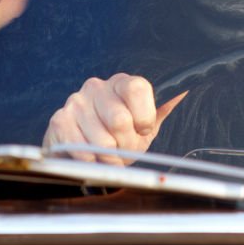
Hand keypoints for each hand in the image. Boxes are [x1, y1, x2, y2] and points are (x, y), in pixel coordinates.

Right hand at [42, 73, 185, 164]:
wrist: (80, 150)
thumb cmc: (117, 136)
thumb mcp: (144, 125)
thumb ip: (161, 109)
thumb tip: (184, 89)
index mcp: (122, 83)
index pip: (138, 89)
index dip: (144, 117)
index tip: (143, 129)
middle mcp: (97, 86)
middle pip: (120, 120)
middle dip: (126, 144)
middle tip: (123, 149)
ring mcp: (76, 102)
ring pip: (102, 142)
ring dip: (109, 158)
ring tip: (107, 154)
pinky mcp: (59, 121)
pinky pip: (82, 150)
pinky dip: (92, 161)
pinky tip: (91, 157)